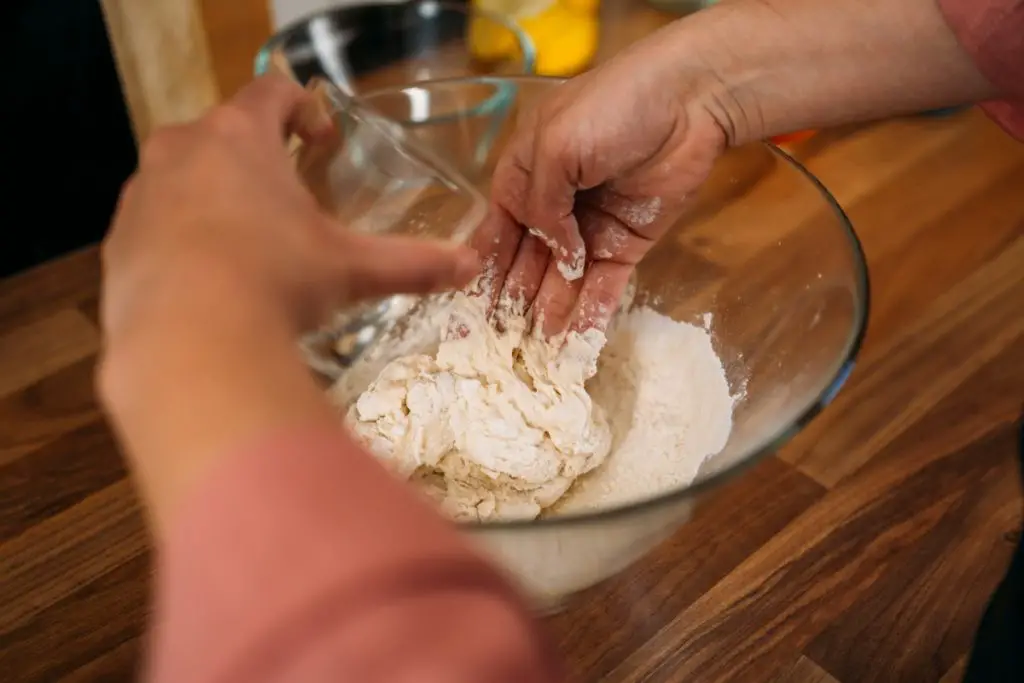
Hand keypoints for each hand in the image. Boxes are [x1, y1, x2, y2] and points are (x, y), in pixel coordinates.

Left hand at [98, 75, 477, 529]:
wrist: (188, 346)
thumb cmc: (276, 284)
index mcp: (238, 137)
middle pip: (221, 133)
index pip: (271, 92)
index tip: (319, 142)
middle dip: (255, 159)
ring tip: (250, 248)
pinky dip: (182, 241)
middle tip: (286, 201)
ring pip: (181, 178)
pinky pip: (154, 226)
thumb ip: (412, 263)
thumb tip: (470, 266)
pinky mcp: (117, 242)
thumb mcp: (351, 271)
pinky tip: (211, 285)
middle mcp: (180, 151)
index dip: (302, 109)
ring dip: (215, 199)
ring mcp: (141, 195)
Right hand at [472, 30, 728, 335]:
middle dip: (509, 308)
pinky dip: (587, 316)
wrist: (688, 101)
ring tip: (531, 361)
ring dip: (545, 319)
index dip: (478, 277)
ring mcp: (589, 231)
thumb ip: (541, 205)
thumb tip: (554, 254)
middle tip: (496, 352)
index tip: (463, 318)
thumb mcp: (556, 147)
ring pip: (560, 284)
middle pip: (523, 267)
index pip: (493, 236)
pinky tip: (572, 348)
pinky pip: (602, 287)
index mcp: (522, 178)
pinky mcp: (626, 247)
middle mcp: (551, 209)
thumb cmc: (611, 108)